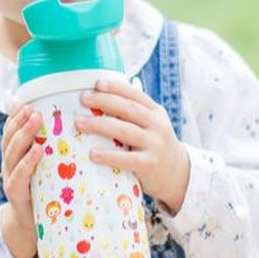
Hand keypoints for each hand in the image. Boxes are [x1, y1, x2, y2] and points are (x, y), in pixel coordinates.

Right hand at [0, 104, 43, 257]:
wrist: (32, 224)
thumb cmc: (44, 190)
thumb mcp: (45, 166)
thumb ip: (51, 148)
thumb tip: (70, 124)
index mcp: (15, 155)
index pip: (11, 130)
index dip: (16, 116)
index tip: (25, 101)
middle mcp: (9, 164)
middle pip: (10, 137)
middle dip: (20, 121)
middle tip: (33, 107)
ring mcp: (10, 178)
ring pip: (12, 152)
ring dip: (23, 134)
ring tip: (35, 120)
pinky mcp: (16, 194)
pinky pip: (19, 175)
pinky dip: (27, 162)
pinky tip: (37, 150)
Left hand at [75, 78, 189, 214]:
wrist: (178, 174)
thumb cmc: (155, 146)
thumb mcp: (151, 125)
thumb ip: (133, 114)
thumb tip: (100, 98)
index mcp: (155, 112)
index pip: (135, 95)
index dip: (116, 87)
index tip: (97, 83)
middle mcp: (157, 125)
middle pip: (128, 109)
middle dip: (104, 101)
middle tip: (84, 99)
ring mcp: (155, 144)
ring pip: (125, 130)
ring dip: (100, 125)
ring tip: (80, 123)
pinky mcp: (150, 164)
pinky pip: (126, 159)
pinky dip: (108, 155)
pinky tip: (93, 153)